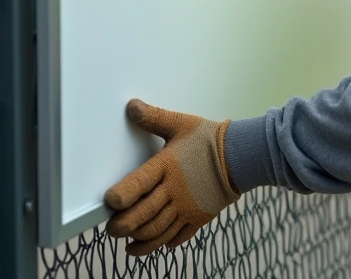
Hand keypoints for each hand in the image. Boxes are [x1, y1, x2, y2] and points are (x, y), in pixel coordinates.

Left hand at [104, 99, 239, 255]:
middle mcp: (174, 191)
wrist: (241, 155)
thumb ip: (154, 118)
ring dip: (139, 239)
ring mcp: (187, 207)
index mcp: (166, 167)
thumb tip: (131, 106)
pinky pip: (177, 237)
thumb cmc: (208, 139)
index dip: (121, 196)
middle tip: (112, 228)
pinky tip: (154, 243)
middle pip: (143, 215)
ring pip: (158, 231)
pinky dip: (163, 244)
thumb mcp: (180, 124)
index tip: (110, 202)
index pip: (138, 185)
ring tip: (127, 239)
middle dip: (122, 226)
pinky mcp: (198, 217)